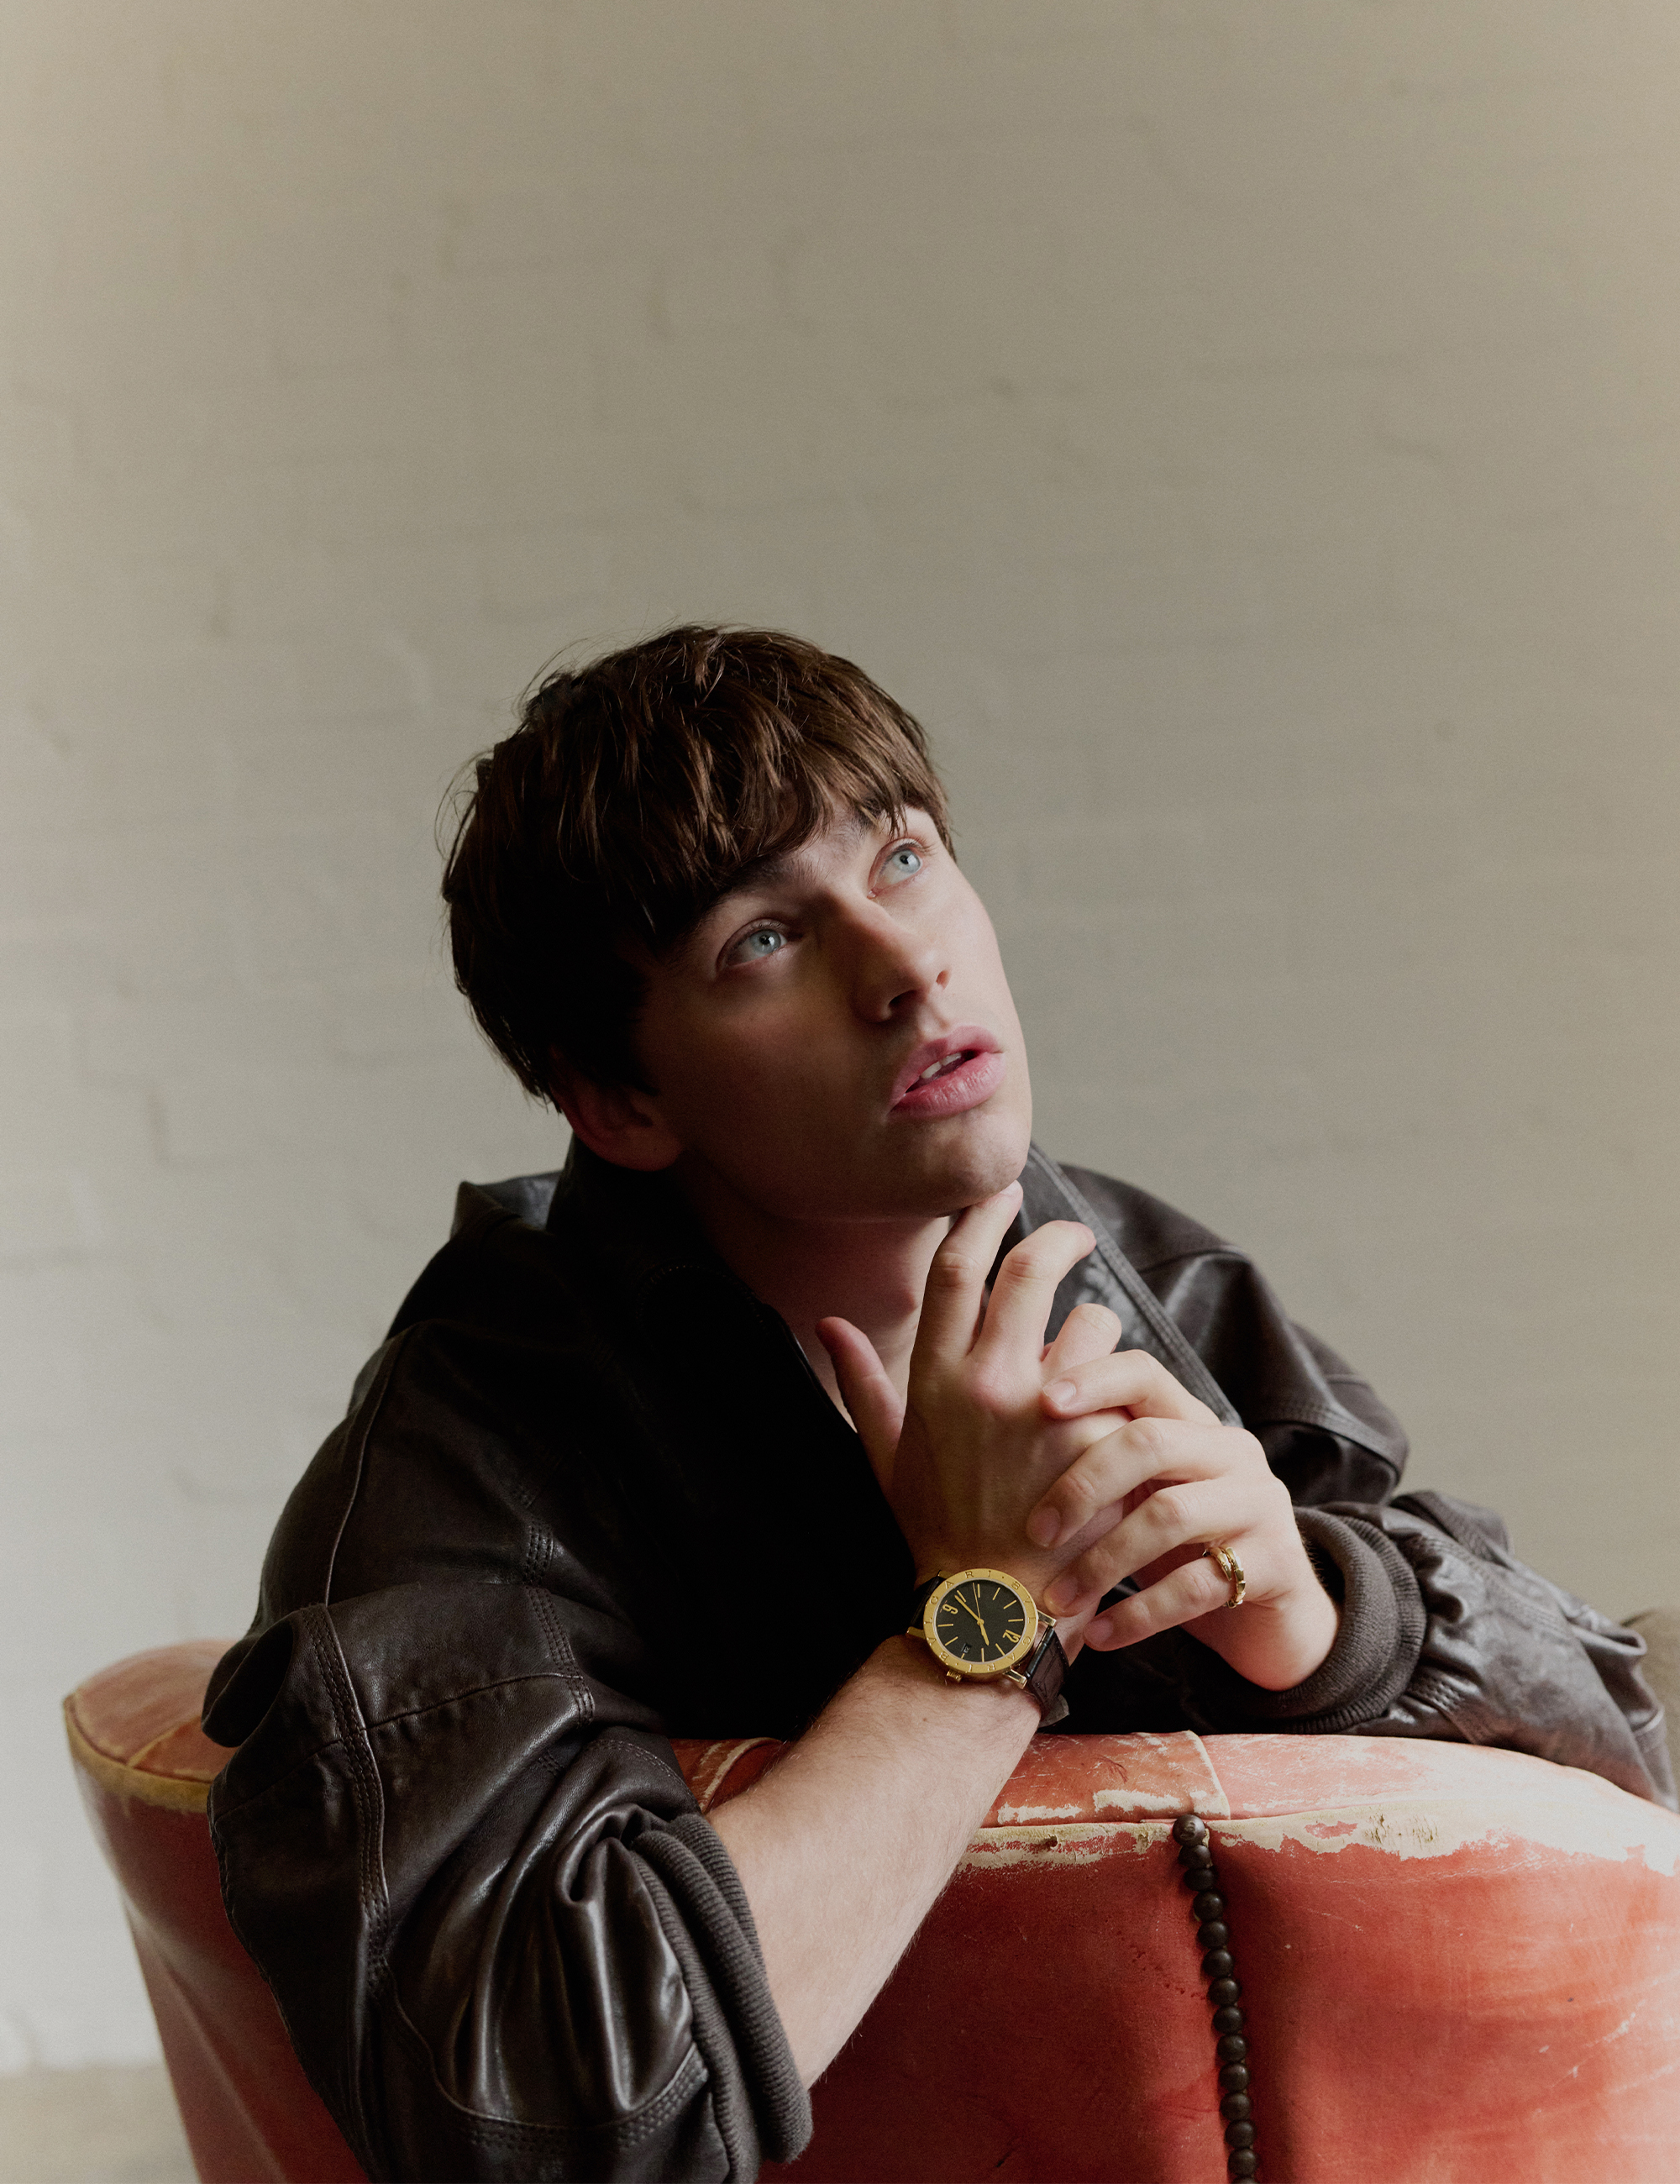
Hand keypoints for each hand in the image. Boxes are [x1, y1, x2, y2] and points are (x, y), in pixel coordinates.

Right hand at [815, 1182, 1128, 1640]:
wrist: (991, 1607)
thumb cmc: (935, 1531)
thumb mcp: (885, 1455)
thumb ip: (861, 1381)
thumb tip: (826, 1324)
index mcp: (933, 1379)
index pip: (957, 1268)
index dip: (982, 1218)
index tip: (1004, 1192)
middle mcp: (986, 1383)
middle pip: (1028, 1270)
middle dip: (1058, 1239)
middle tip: (1074, 1234)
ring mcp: (1045, 1410)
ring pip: (1090, 1323)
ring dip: (1095, 1329)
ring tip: (1094, 1359)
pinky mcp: (1096, 1439)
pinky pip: (1126, 1379)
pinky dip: (1126, 1385)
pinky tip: (1123, 1408)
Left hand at [1025, 1350, 1339, 1690]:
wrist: (1273, 1617)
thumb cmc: (1186, 1547)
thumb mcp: (1144, 1494)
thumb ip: (1102, 1454)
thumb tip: (1016, 1407)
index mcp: (1196, 1423)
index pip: (1144, 1375)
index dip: (1094, 1380)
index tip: (1041, 1403)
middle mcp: (1233, 1452)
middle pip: (1149, 1442)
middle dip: (1082, 1485)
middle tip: (1037, 1532)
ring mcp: (1259, 1505)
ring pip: (1169, 1516)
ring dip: (1102, 1562)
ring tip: (1057, 1599)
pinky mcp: (1275, 1564)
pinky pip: (1195, 1586)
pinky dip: (1138, 1614)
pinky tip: (1099, 1635)